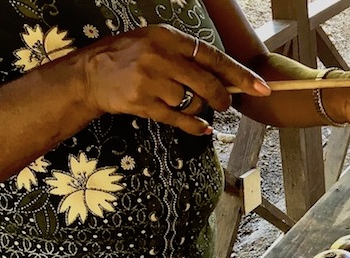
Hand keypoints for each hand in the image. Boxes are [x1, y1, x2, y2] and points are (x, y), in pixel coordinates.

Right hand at [78, 25, 270, 134]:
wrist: (89, 75)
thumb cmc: (127, 58)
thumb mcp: (155, 42)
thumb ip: (187, 55)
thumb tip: (226, 76)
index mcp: (168, 37)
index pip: (213, 57)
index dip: (240, 74)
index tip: (260, 86)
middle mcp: (160, 57)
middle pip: (207, 83)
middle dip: (222, 98)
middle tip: (225, 104)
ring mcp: (151, 81)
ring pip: (192, 102)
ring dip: (197, 109)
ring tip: (186, 105)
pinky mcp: (143, 103)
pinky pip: (179, 119)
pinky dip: (194, 126)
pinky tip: (201, 129)